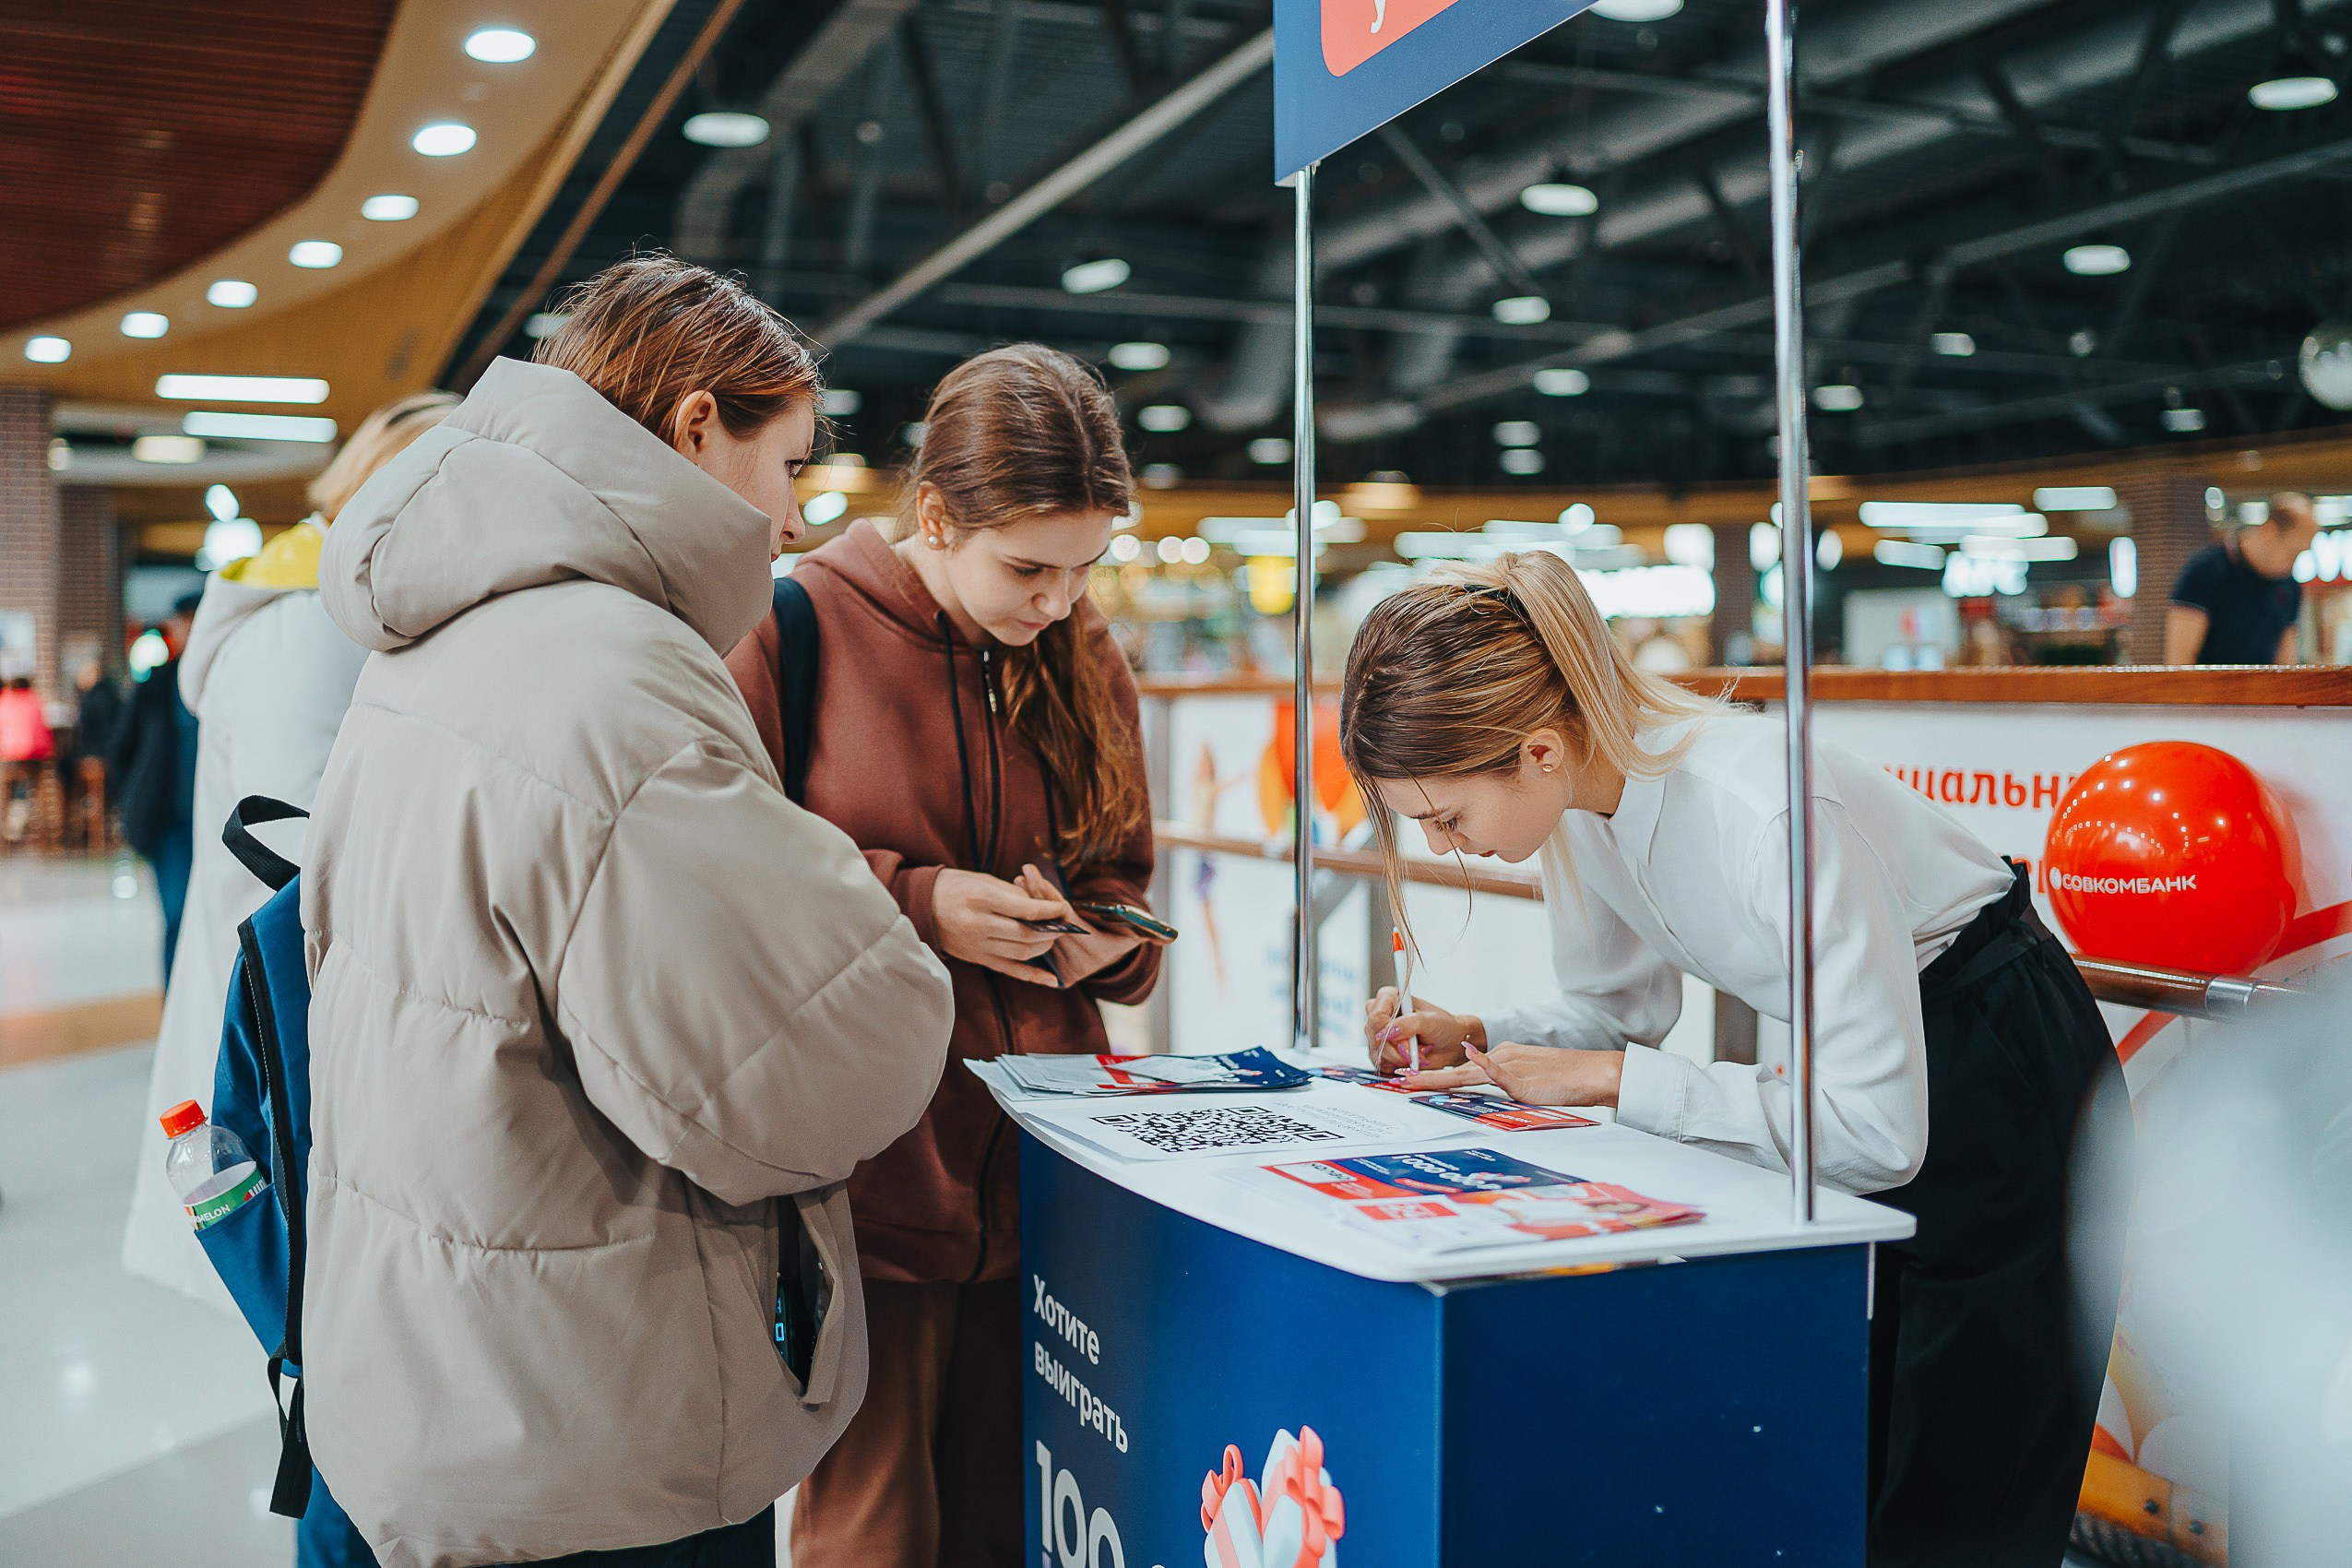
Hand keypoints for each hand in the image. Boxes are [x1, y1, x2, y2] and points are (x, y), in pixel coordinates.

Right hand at [931, 868, 1073, 986]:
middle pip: (1026, 935)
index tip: (1063, 908)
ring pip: (1022, 953)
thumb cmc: (956, 886)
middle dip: (1051, 931)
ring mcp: (977, 946)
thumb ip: (1015, 894)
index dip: (1050, 911)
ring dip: (1044, 947)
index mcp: (981, 899)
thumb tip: (1045, 907)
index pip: (1026, 910)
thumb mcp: (985, 880)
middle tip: (1063, 924)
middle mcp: (979, 925)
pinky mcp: (977, 959)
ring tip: (1054, 938)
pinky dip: (1034, 976)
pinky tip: (1053, 980)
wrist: (923, 905)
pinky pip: (1010, 970)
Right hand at [1362, 988, 1483, 1073]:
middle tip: (1416, 1051)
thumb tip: (1389, 1031)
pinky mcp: (1381, 1052)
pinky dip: (1398, 1065)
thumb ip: (1409, 1024)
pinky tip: (1412, 1059)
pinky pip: (1381, 1063)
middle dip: (1397, 1049)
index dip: (1388, 1032)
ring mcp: (1379, 1034)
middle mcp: (1381, 1014)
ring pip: (1377, 1052)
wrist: (1450, 1043)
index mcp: (1389, 998)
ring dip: (1400, 1058)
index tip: (1407, 1043)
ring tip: (1418, 1053)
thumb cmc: (1442, 1026)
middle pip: (1374, 1036)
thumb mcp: (1430, 1021)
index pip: (1376, 1015)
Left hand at [1404, 1042, 1624, 1107]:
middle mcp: (1503, 1058)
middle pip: (1457, 1072)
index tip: (1409, 1081)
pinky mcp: (1524, 1081)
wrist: (1594, 1072)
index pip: (1462, 1070)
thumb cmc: (1566, 1079)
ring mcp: (1513, 1068)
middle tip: (1397, 1083)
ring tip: (1412, 1083)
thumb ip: (1507, 1083)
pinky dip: (1484, 1065)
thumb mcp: (1530, 1079)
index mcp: (1503, 1058)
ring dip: (1438, 1079)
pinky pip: (1500, 1073)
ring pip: (1468, 1073)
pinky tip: (1469, 1059)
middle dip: (1425, 1079)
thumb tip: (1488, 1090)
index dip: (1434, 1077)